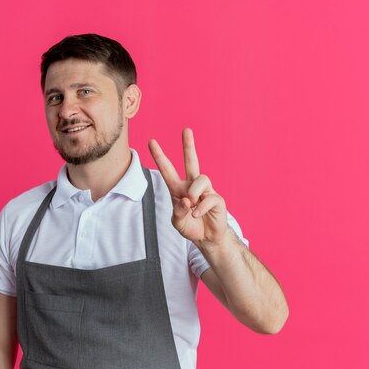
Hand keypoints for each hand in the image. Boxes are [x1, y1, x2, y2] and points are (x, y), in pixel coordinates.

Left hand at [148, 128, 228, 245]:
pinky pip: (209, 197)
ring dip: (194, 192)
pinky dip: (201, 207)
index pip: (168, 170)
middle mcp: (192, 186)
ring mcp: (206, 191)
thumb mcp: (177, 222)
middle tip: (186, 130)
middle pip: (192, 161)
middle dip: (189, 145)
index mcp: (178, 189)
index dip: (160, 157)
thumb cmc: (191, 227)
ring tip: (191, 204)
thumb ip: (177, 212)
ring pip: (201, 179)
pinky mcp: (217, 199)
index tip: (152, 142)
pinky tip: (197, 214)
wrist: (207, 238)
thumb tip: (186, 200)